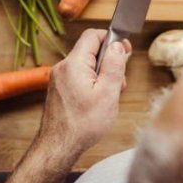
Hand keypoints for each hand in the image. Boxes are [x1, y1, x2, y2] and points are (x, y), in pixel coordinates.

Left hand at [35, 29, 131, 158]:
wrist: (58, 147)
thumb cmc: (83, 124)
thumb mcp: (108, 93)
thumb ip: (114, 65)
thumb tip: (117, 45)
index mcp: (74, 64)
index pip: (93, 35)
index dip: (111, 39)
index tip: (124, 51)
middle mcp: (62, 67)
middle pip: (90, 51)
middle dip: (108, 62)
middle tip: (119, 82)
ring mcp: (58, 79)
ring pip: (85, 65)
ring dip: (101, 75)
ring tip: (108, 96)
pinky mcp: (58, 89)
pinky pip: (78, 76)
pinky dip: (91, 83)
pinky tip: (97, 101)